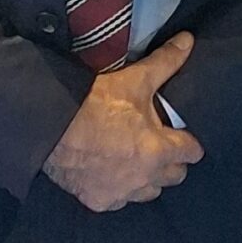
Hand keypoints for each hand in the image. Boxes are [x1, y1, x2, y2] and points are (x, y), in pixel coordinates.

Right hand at [43, 32, 203, 212]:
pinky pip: (120, 201)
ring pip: (149, 192)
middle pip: (175, 176)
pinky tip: (109, 173)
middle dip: (171, 161)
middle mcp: (146, 178)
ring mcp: (122, 194)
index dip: (188, 142)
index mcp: (160, 150)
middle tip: (158, 144)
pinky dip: (119, 190)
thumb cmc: (94, 104)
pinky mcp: (99, 201)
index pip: (193, 153)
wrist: (48, 127)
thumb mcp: (134, 80)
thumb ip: (166, 62)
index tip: (180, 134)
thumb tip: (188, 41)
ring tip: (135, 159)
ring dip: (148, 178)